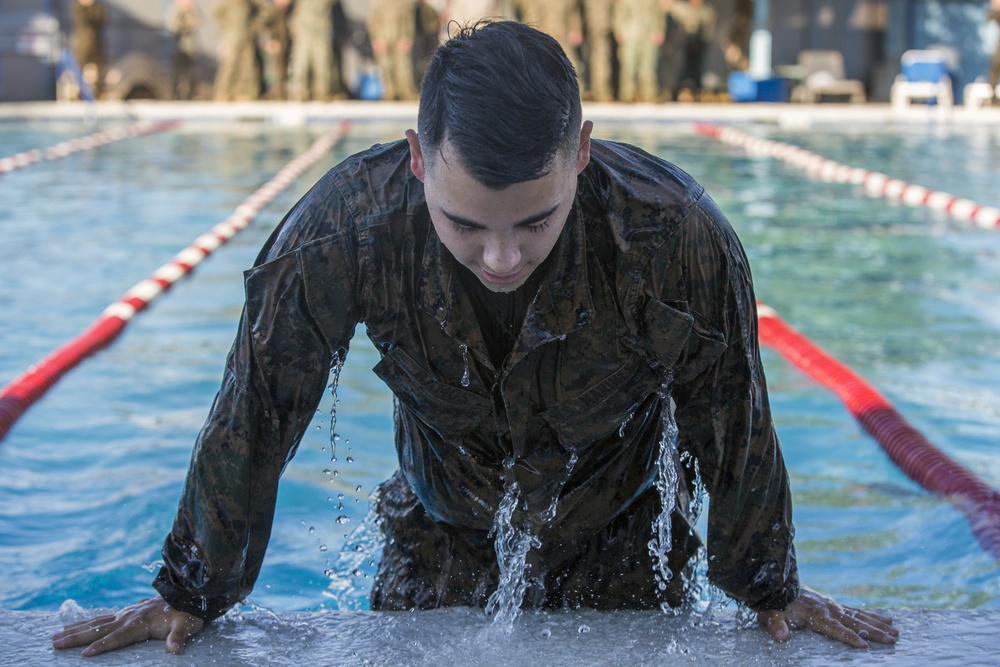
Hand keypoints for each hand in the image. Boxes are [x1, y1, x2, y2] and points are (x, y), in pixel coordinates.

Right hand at [51, 596, 203, 656]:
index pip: (117, 638)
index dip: (102, 646)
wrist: (188, 594)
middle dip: (77, 638)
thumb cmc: (187, 614)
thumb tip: (175, 650)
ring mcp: (126, 613)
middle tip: (55, 643)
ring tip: (56, 635)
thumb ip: (178, 637)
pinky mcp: (127, 612)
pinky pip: (103, 617)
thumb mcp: (186, 626)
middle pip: (98, 629)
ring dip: (76, 629)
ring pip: (96, 623)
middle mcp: (128, 617)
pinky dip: (87, 622)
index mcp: (140, 623)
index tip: (84, 654)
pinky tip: (75, 625)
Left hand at [758, 585, 898, 647]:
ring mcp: (833, 605)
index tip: (863, 646)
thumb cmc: (774, 603)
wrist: (775, 583)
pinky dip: (872, 615)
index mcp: (815, 614)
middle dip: (873, 632)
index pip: (835, 628)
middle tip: (893, 639)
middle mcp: (828, 608)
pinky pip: (856, 610)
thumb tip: (782, 637)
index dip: (848, 637)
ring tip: (896, 631)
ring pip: (859, 616)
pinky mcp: (834, 604)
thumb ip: (776, 625)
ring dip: (878, 624)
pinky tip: (887, 618)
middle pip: (854, 622)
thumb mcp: (771, 614)